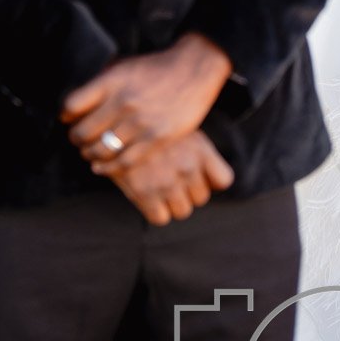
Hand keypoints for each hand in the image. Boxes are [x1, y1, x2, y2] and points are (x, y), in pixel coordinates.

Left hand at [61, 33, 232, 172]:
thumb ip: (100, 85)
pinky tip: (101, 167)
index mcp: (112, 81)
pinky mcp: (157, 138)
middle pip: (83, 132)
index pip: (72, 106)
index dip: (65, 116)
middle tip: (78, 140)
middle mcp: (124, 102)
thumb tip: (73, 106)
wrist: (194, 69)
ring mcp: (141, 122)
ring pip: (102, 150)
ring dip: (90, 154)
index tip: (67, 120)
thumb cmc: (156, 68)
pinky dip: (108, 168)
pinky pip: (124, 161)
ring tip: (89, 153)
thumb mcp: (123, 67)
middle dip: (76, 139)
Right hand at [105, 130, 234, 223]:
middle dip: (189, 192)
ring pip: (183, 211)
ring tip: (159, 187)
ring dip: (173, 203)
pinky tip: (148, 196)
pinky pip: (160, 218)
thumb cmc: (150, 125)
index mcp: (200, 150)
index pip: (223, 180)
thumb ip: (198, 151)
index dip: (211, 181)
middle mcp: (187, 166)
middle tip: (172, 179)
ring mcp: (166, 181)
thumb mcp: (181, 128)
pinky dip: (156, 211)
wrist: (115, 122)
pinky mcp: (144, 192)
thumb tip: (212, 177)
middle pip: (201, 197)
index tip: (200, 176)